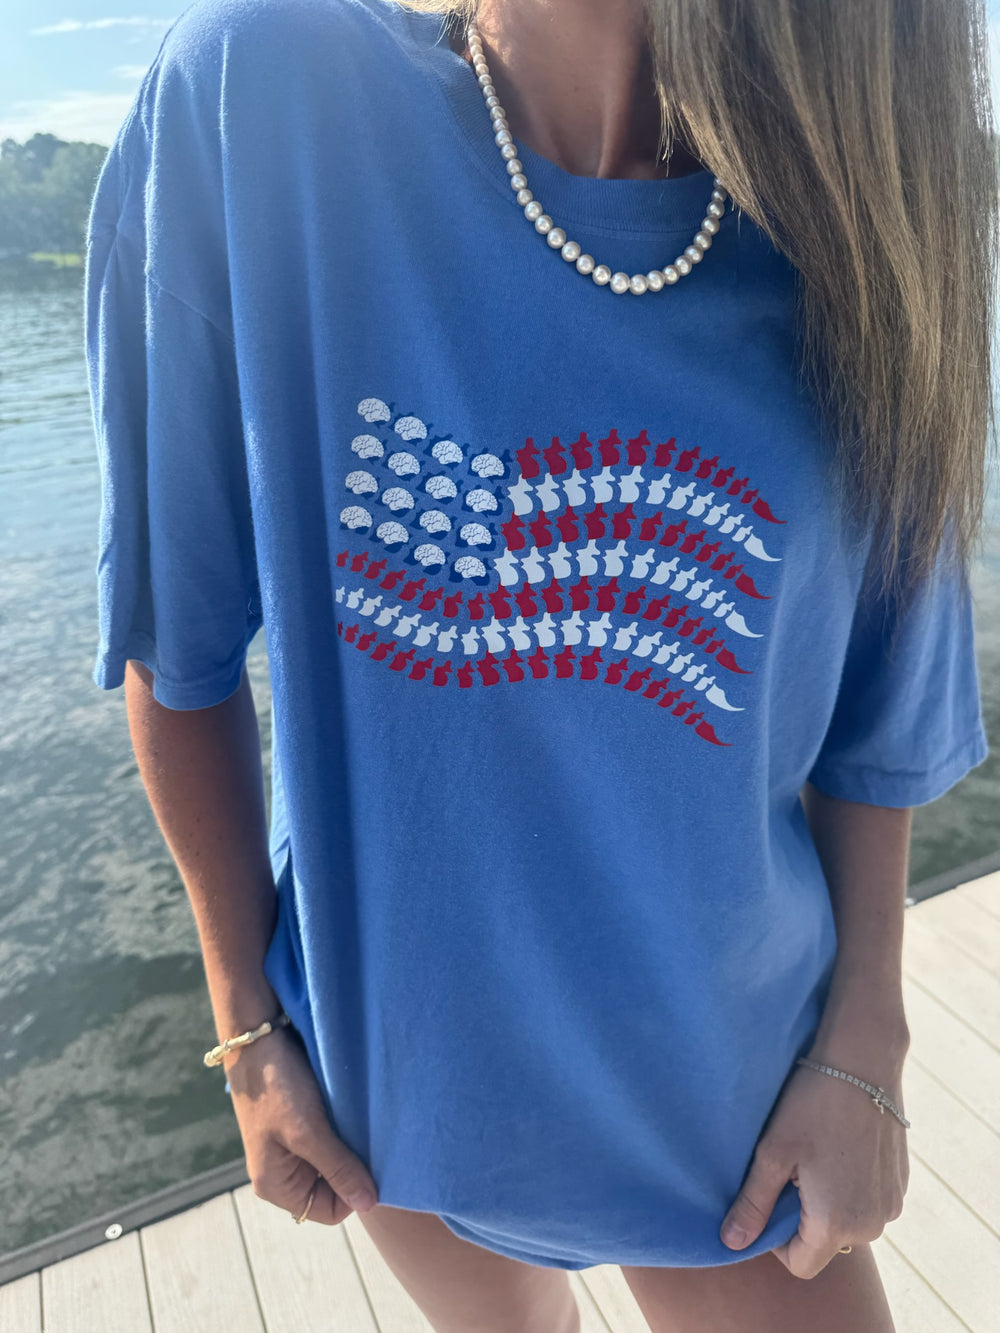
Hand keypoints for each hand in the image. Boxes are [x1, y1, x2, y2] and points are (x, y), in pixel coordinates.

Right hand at [224, 1025, 378, 1224]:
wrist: (256, 1039)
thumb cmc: (277, 1088)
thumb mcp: (308, 1132)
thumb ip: (338, 1168)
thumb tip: (369, 1204)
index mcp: (276, 1186)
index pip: (330, 1211)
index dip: (354, 1192)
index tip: (372, 1162)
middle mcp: (282, 1173)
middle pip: (332, 1188)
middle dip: (352, 1167)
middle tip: (370, 1141)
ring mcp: (289, 1148)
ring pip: (333, 1162)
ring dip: (350, 1147)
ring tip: (362, 1125)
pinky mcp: (298, 1124)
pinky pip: (329, 1139)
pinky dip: (343, 1130)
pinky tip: (353, 1114)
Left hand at [719, 1058, 908, 1277]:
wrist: (863, 1063)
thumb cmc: (811, 1105)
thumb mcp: (772, 1153)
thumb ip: (753, 1204)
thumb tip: (731, 1243)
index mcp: (836, 1224)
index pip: (800, 1265)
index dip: (776, 1241)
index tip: (768, 1198)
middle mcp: (871, 1225)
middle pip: (824, 1243)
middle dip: (802, 1216)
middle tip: (789, 1168)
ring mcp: (891, 1205)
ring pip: (847, 1222)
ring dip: (827, 1201)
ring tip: (814, 1154)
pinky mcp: (900, 1184)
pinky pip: (868, 1202)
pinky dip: (850, 1186)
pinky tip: (838, 1147)